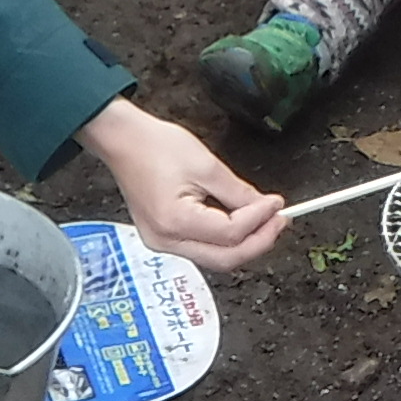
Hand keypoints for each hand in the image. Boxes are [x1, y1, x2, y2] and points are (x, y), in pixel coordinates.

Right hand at [81, 97, 284, 270]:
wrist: (122, 140)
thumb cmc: (154, 146)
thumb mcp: (206, 165)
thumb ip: (239, 193)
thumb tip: (265, 208)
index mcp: (175, 221)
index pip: (231, 234)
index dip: (260, 220)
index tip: (277, 204)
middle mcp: (166, 240)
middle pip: (226, 259)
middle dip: (258, 242)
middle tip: (279, 222)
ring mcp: (162, 243)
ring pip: (215, 258)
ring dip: (244, 243)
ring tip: (265, 221)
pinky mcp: (163, 237)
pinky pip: (202, 248)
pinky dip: (225, 239)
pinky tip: (240, 223)